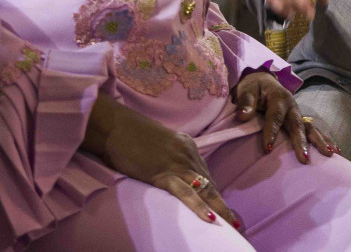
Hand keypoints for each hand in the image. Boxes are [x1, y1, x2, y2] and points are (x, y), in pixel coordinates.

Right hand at [83, 96, 241, 229]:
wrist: (115, 126)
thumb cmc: (129, 135)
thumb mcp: (156, 144)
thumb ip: (168, 156)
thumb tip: (171, 174)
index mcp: (186, 145)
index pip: (204, 173)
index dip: (214, 192)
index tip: (222, 207)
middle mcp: (187, 153)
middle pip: (209, 182)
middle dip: (222, 203)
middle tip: (235, 222)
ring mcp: (177, 163)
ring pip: (204, 189)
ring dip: (218, 208)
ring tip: (230, 224)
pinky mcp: (163, 173)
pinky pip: (185, 193)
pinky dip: (198, 206)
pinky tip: (209, 218)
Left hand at [234, 70, 338, 162]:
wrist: (263, 80)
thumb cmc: (254, 88)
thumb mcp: (247, 90)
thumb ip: (246, 102)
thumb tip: (243, 115)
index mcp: (278, 98)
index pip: (275, 117)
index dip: (271, 132)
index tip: (268, 149)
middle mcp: (292, 106)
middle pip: (298, 125)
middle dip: (301, 141)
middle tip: (304, 158)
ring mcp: (298, 113)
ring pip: (310, 128)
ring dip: (319, 141)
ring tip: (329, 154)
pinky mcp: (300, 120)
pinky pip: (313, 130)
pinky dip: (324, 140)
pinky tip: (335, 151)